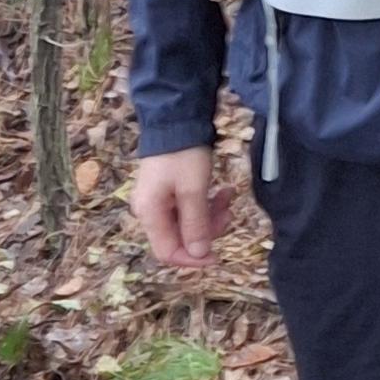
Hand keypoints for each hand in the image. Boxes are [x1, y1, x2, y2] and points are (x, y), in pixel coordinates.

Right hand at [132, 144, 226, 271]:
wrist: (175, 119)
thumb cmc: (182, 155)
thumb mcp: (193, 190)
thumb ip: (195, 224)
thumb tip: (198, 255)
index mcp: (150, 214)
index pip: (167, 252)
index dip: (192, 259)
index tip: (217, 255)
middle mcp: (150, 211)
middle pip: (179, 237)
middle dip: (207, 230)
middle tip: (229, 212)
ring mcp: (159, 201)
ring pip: (187, 222)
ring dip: (211, 215)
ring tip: (228, 196)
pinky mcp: (168, 191)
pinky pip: (188, 207)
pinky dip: (206, 204)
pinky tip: (223, 191)